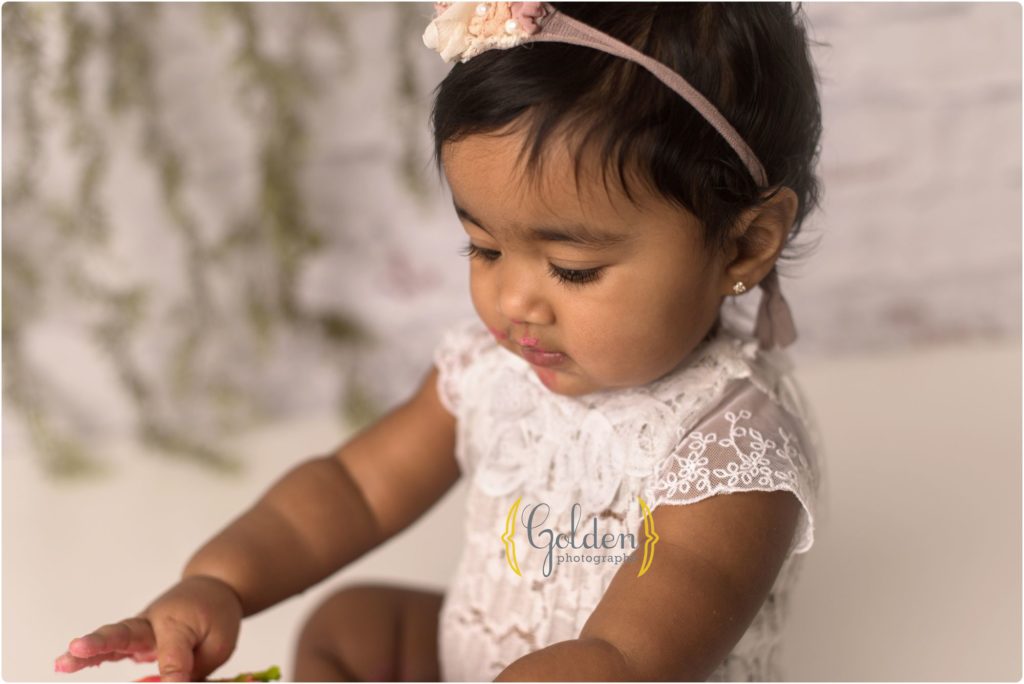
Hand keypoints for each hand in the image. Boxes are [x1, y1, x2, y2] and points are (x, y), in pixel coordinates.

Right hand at [54, 575, 243, 681]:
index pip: (172, 656)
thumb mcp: (218, 641)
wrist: (211, 589)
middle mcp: (153, 623)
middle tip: (76, 648)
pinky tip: (65, 665)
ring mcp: (140, 630)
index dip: (175, 675)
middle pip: (126, 633)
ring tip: (61, 663)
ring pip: (112, 639)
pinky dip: (90, 657)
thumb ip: (194, 667)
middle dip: (101, 643)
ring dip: (86, 651)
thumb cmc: (214, 615)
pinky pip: (111, 647)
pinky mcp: (133, 639)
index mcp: (179, 622)